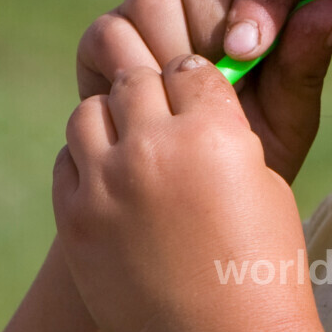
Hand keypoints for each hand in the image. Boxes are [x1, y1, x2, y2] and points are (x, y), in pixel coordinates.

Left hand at [53, 54, 324, 331]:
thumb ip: (224, 129)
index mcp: (213, 132)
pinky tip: (112, 178)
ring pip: (90, 112)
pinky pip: (67, 161)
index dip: (197, 81)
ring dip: (114, 120)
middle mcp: (155, 149)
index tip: (200, 95)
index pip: (190, 68)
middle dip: (153, 92)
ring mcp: (108, 185)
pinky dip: (87, 161)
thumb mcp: (264, 180)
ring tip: (133, 143)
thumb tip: (195, 94)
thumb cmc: (260, 263)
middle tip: (165, 115)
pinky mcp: (76, 220)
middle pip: (137, 80)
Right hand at [76, 0, 331, 183]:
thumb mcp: (289, 116)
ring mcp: (154, 17)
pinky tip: (145, 106)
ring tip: (180, 99)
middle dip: (209, 22)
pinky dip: (125, 67)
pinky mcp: (107, 43)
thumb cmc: (254, 155)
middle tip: (215, 75)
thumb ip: (307, 58)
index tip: (249, 49)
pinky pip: (108, 31)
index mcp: (262, 8)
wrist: (196, 207)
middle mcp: (207, 0)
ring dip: (166, 47)